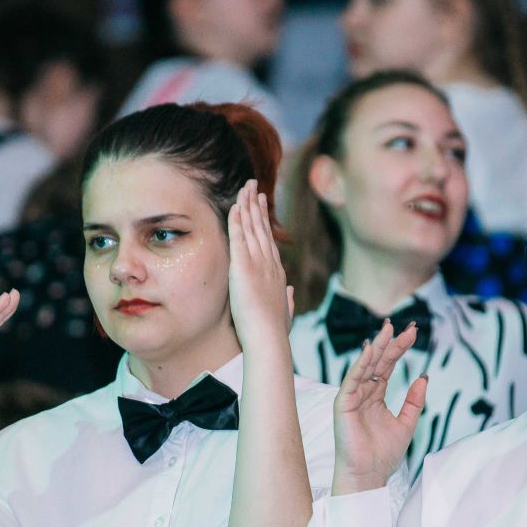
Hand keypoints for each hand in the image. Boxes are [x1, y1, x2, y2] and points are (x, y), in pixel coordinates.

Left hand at [226, 180, 292, 351]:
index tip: (262, 207)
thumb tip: (290, 291)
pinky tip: (235, 206)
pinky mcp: (243, 267)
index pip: (269, 242)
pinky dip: (237, 221)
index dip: (265, 223)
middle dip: (257, 206)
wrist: (269, 338)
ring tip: (246, 188)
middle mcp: (269, 264)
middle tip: (254, 188)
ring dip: (248, 206)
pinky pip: (239, 238)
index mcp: (277, 274)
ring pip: (252, 228)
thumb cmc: (275, 331)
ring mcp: (257, 264)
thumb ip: (287, 299)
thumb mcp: (284, 312)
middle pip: (262, 229)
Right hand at [332, 320, 426, 493]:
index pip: (388, 367)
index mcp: (376, 396)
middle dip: (391, 343)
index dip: (400, 349)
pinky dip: (361, 364)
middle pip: (378, 362)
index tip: (414, 334)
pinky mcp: (343, 404)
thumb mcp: (407, 423)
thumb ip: (415, 401)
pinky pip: (352, 379)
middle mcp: (363, 393)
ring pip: (365, 366)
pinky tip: (370, 350)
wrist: (369, 475)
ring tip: (389, 330)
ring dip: (377, 347)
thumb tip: (424, 377)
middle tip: (406, 326)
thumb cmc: (383, 455)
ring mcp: (352, 397)